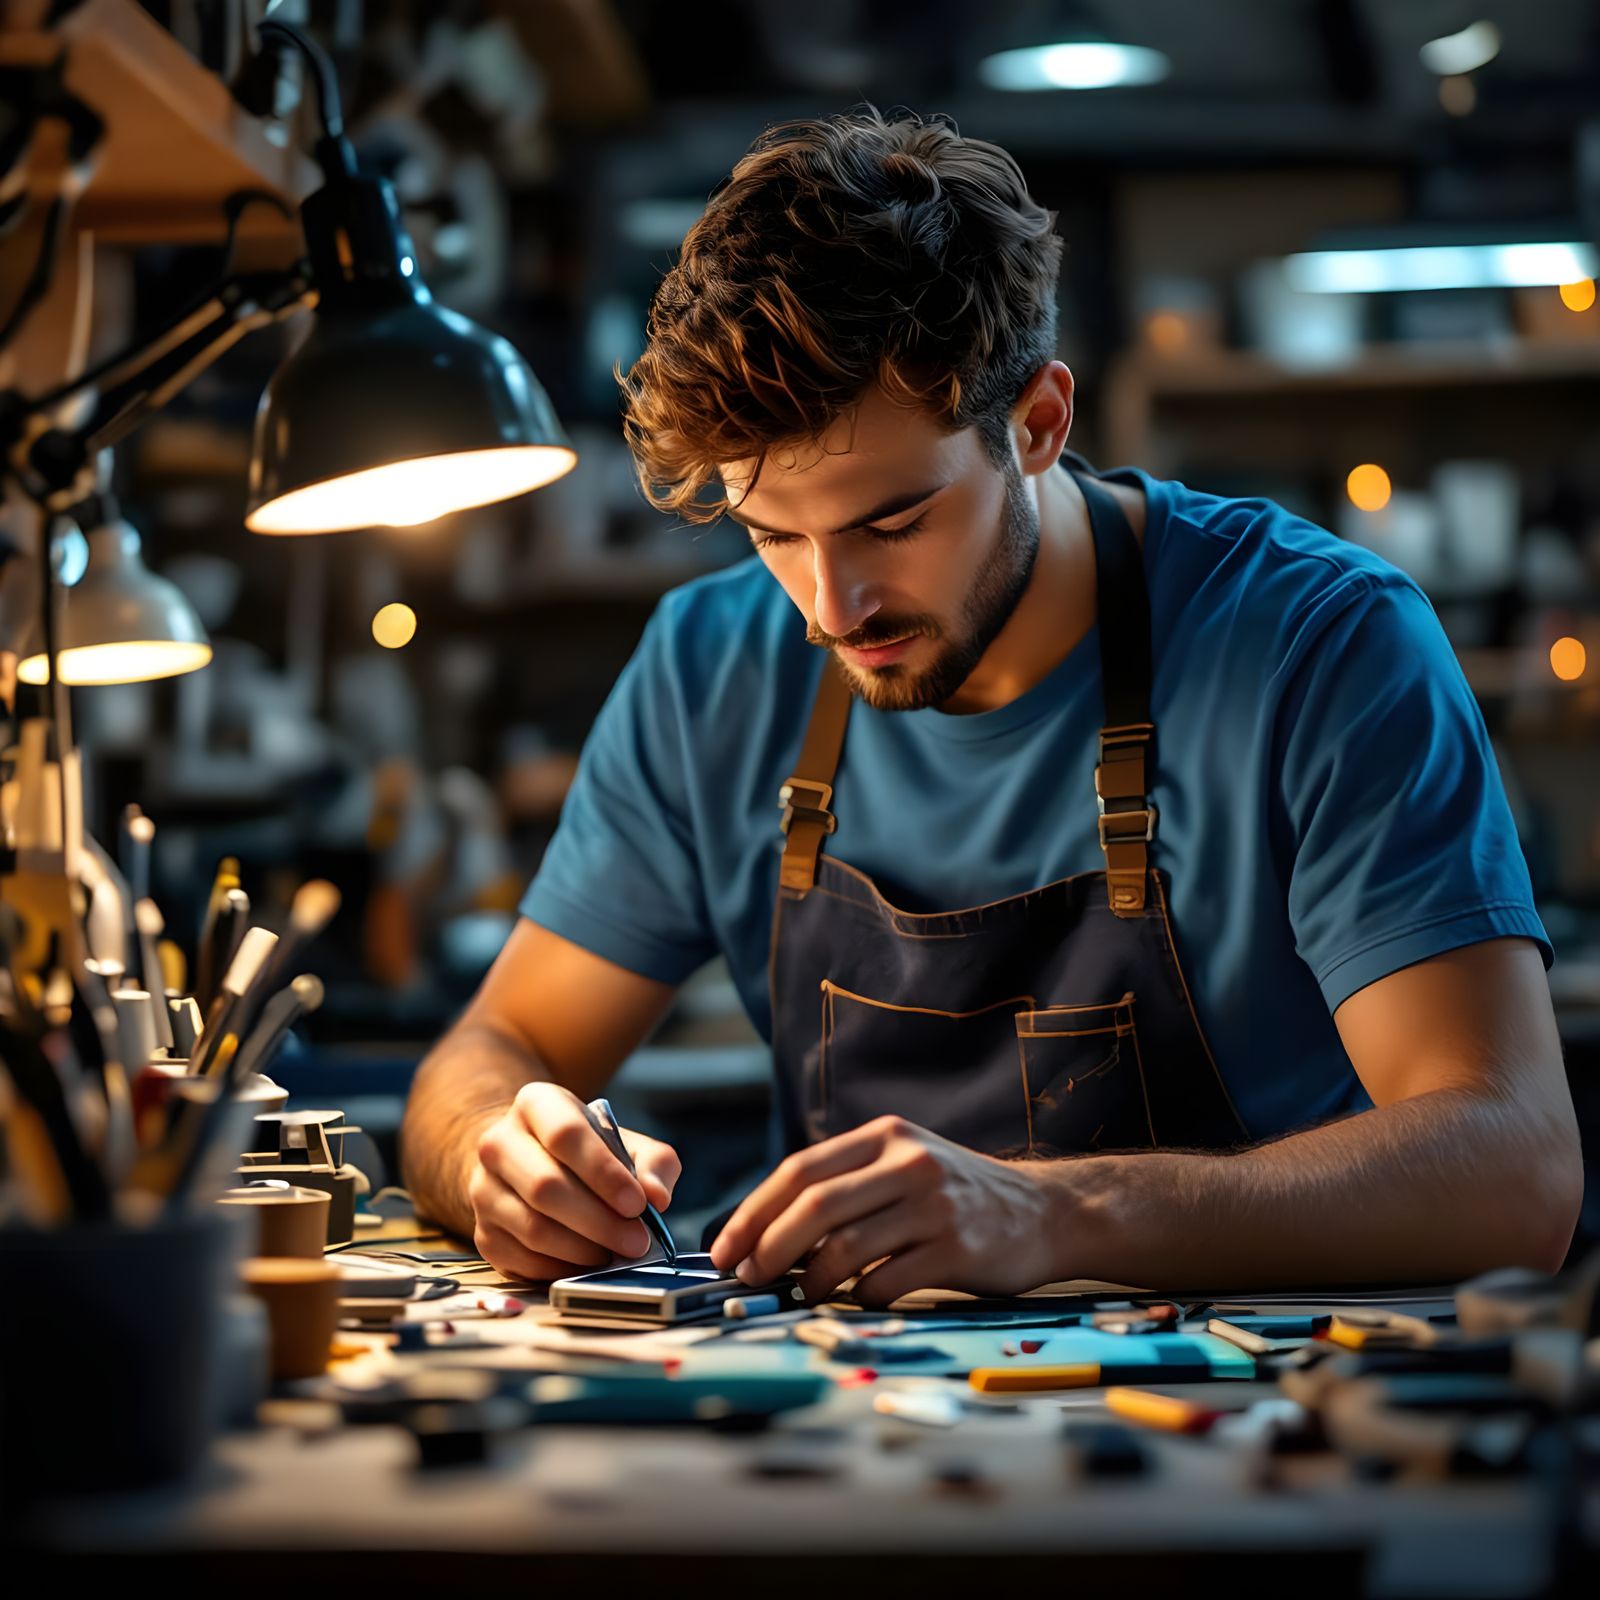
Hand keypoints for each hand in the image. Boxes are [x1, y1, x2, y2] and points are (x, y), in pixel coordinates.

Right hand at [468, 1081, 680, 1280]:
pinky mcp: (482, 1232)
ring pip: (533, 1228)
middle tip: (636, 1241)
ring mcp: (482, 1190)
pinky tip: (586, 1261)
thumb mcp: (627, 1143)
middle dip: (599, 1221)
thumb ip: (654, 1164)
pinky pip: (522, 1259)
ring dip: (583, 1249)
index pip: (565, 1135)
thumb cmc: (588, 1153)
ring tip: (614, 1252)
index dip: (604, 1173)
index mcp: (535, 1105)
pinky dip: (561, 1268)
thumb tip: (656, 1197)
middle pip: (545, 1186)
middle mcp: (497, 1143)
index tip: (638, 1204)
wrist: (531, 1163)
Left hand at [708, 1115, 1056, 1306]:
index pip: (800, 1171)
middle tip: (747, 1277)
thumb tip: (766, 1231)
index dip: (754, 1212)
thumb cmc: (958, 1195)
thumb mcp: (905, 1164)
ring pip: (843, 1247)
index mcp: (886, 1136)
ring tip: (801, 1294)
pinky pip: (884, 1281)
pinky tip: (855, 1299)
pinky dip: (857, 1297)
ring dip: (809, 1280)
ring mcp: (933, 1205)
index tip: (726, 1247)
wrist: (1047, 1212)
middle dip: (768, 1247)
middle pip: (814, 1207)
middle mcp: (908, 1162)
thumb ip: (849, 1184)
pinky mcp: (955, 1249)